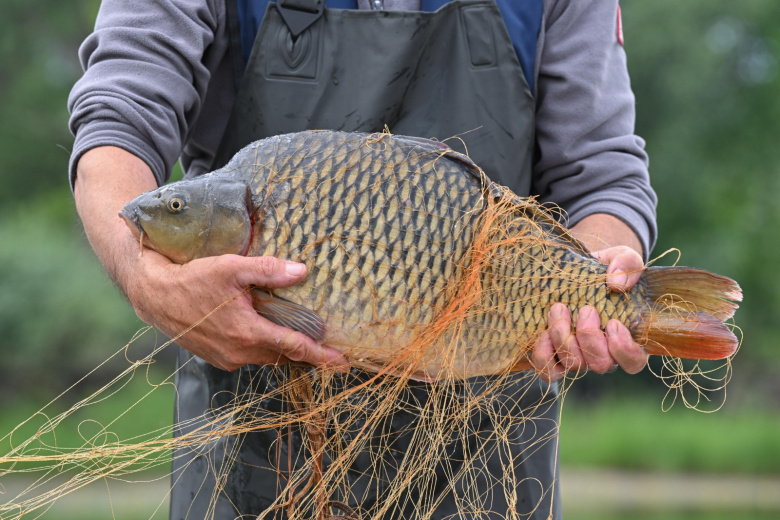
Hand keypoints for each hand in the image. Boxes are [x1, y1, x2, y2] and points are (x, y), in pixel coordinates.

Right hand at [74, 146, 346, 371]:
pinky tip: (267, 333)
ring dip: (284, 350)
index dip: (321, 355)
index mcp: (247, 333)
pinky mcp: (217, 358)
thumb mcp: (231, 267)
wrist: (154, 296)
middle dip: (307, 353)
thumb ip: (268, 269)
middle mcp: (240, 353)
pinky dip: (264, 348)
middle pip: (283, 356)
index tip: (343, 362)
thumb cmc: (192, 279)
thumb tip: (301, 271)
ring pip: (266, 357)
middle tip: (330, 348)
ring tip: (302, 338)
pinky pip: (250, 356)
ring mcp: (227, 359)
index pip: (294, 348)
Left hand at [530, 245, 648, 381]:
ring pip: (574, 365)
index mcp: (627, 337)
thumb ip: (627, 265)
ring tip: (559, 309)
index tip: (612, 323)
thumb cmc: (605, 270)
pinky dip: (544, 355)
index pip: (633, 361)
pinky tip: (543, 332)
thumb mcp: (621, 259)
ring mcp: (578, 357)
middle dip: (590, 337)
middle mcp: (603, 353)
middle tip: (585, 310)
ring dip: (564, 338)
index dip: (623, 349)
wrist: (575, 271)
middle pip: (601, 364)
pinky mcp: (554, 356)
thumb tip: (617, 283)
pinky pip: (549, 371)